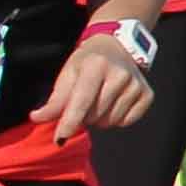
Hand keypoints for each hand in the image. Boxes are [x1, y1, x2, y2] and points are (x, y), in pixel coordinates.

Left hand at [37, 30, 159, 140]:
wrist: (117, 47)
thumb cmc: (87, 62)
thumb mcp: (68, 74)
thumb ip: (55, 99)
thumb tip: (38, 117)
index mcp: (96, 65)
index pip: (81, 101)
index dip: (69, 122)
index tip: (59, 139)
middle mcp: (120, 74)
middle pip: (95, 115)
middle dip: (83, 117)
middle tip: (83, 103)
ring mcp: (136, 84)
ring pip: (110, 121)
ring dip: (99, 119)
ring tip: (98, 101)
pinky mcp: (147, 94)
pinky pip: (127, 122)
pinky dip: (116, 119)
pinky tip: (113, 104)